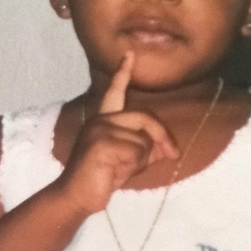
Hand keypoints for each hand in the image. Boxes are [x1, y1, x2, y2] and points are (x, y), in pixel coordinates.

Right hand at [57, 52, 178, 216]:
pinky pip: (135, 152)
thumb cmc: (101, 179)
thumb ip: (147, 150)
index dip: (123, 73)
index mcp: (103, 120)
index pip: (115, 92)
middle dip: (162, 137)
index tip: (130, 54)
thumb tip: (170, 150)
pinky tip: (114, 174)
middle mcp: (100, 120)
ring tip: (120, 172)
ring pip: (142, 141)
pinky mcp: (101, 144)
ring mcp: (99, 130)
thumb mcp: (129, 161)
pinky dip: (132, 167)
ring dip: (139, 161)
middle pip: (144, 118)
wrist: (76, 196)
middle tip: (173, 155)